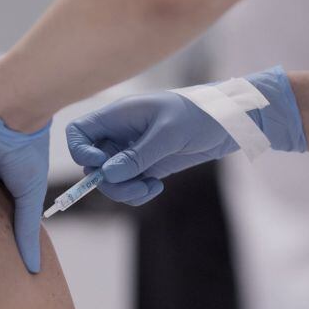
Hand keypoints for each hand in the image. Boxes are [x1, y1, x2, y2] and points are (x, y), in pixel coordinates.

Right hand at [66, 91, 237, 204]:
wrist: (229, 123)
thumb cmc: (200, 114)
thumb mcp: (169, 133)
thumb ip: (138, 155)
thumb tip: (108, 175)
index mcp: (118, 116)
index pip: (78, 132)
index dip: (79, 151)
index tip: (100, 164)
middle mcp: (120, 135)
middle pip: (91, 164)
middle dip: (108, 181)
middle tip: (135, 184)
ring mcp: (132, 153)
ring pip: (110, 181)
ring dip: (124, 191)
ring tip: (149, 188)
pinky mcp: (147, 167)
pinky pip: (129, 187)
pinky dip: (137, 194)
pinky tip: (156, 187)